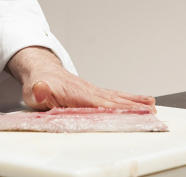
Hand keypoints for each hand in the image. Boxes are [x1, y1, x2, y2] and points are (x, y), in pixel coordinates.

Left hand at [7, 47, 155, 111]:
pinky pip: (114, 97)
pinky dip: (129, 100)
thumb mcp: (33, 90)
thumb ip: (38, 92)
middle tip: (151, 113)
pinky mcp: (94, 93)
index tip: (131, 113)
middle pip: (114, 101)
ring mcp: (93, 91)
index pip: (99, 104)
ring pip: (117, 97)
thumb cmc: (38, 84)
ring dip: (135, 103)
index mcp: (76, 94)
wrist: (41, 71)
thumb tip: (41, 89)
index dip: (115, 109)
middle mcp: (88, 91)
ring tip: (152, 107)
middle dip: (133, 107)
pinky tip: (141, 102)